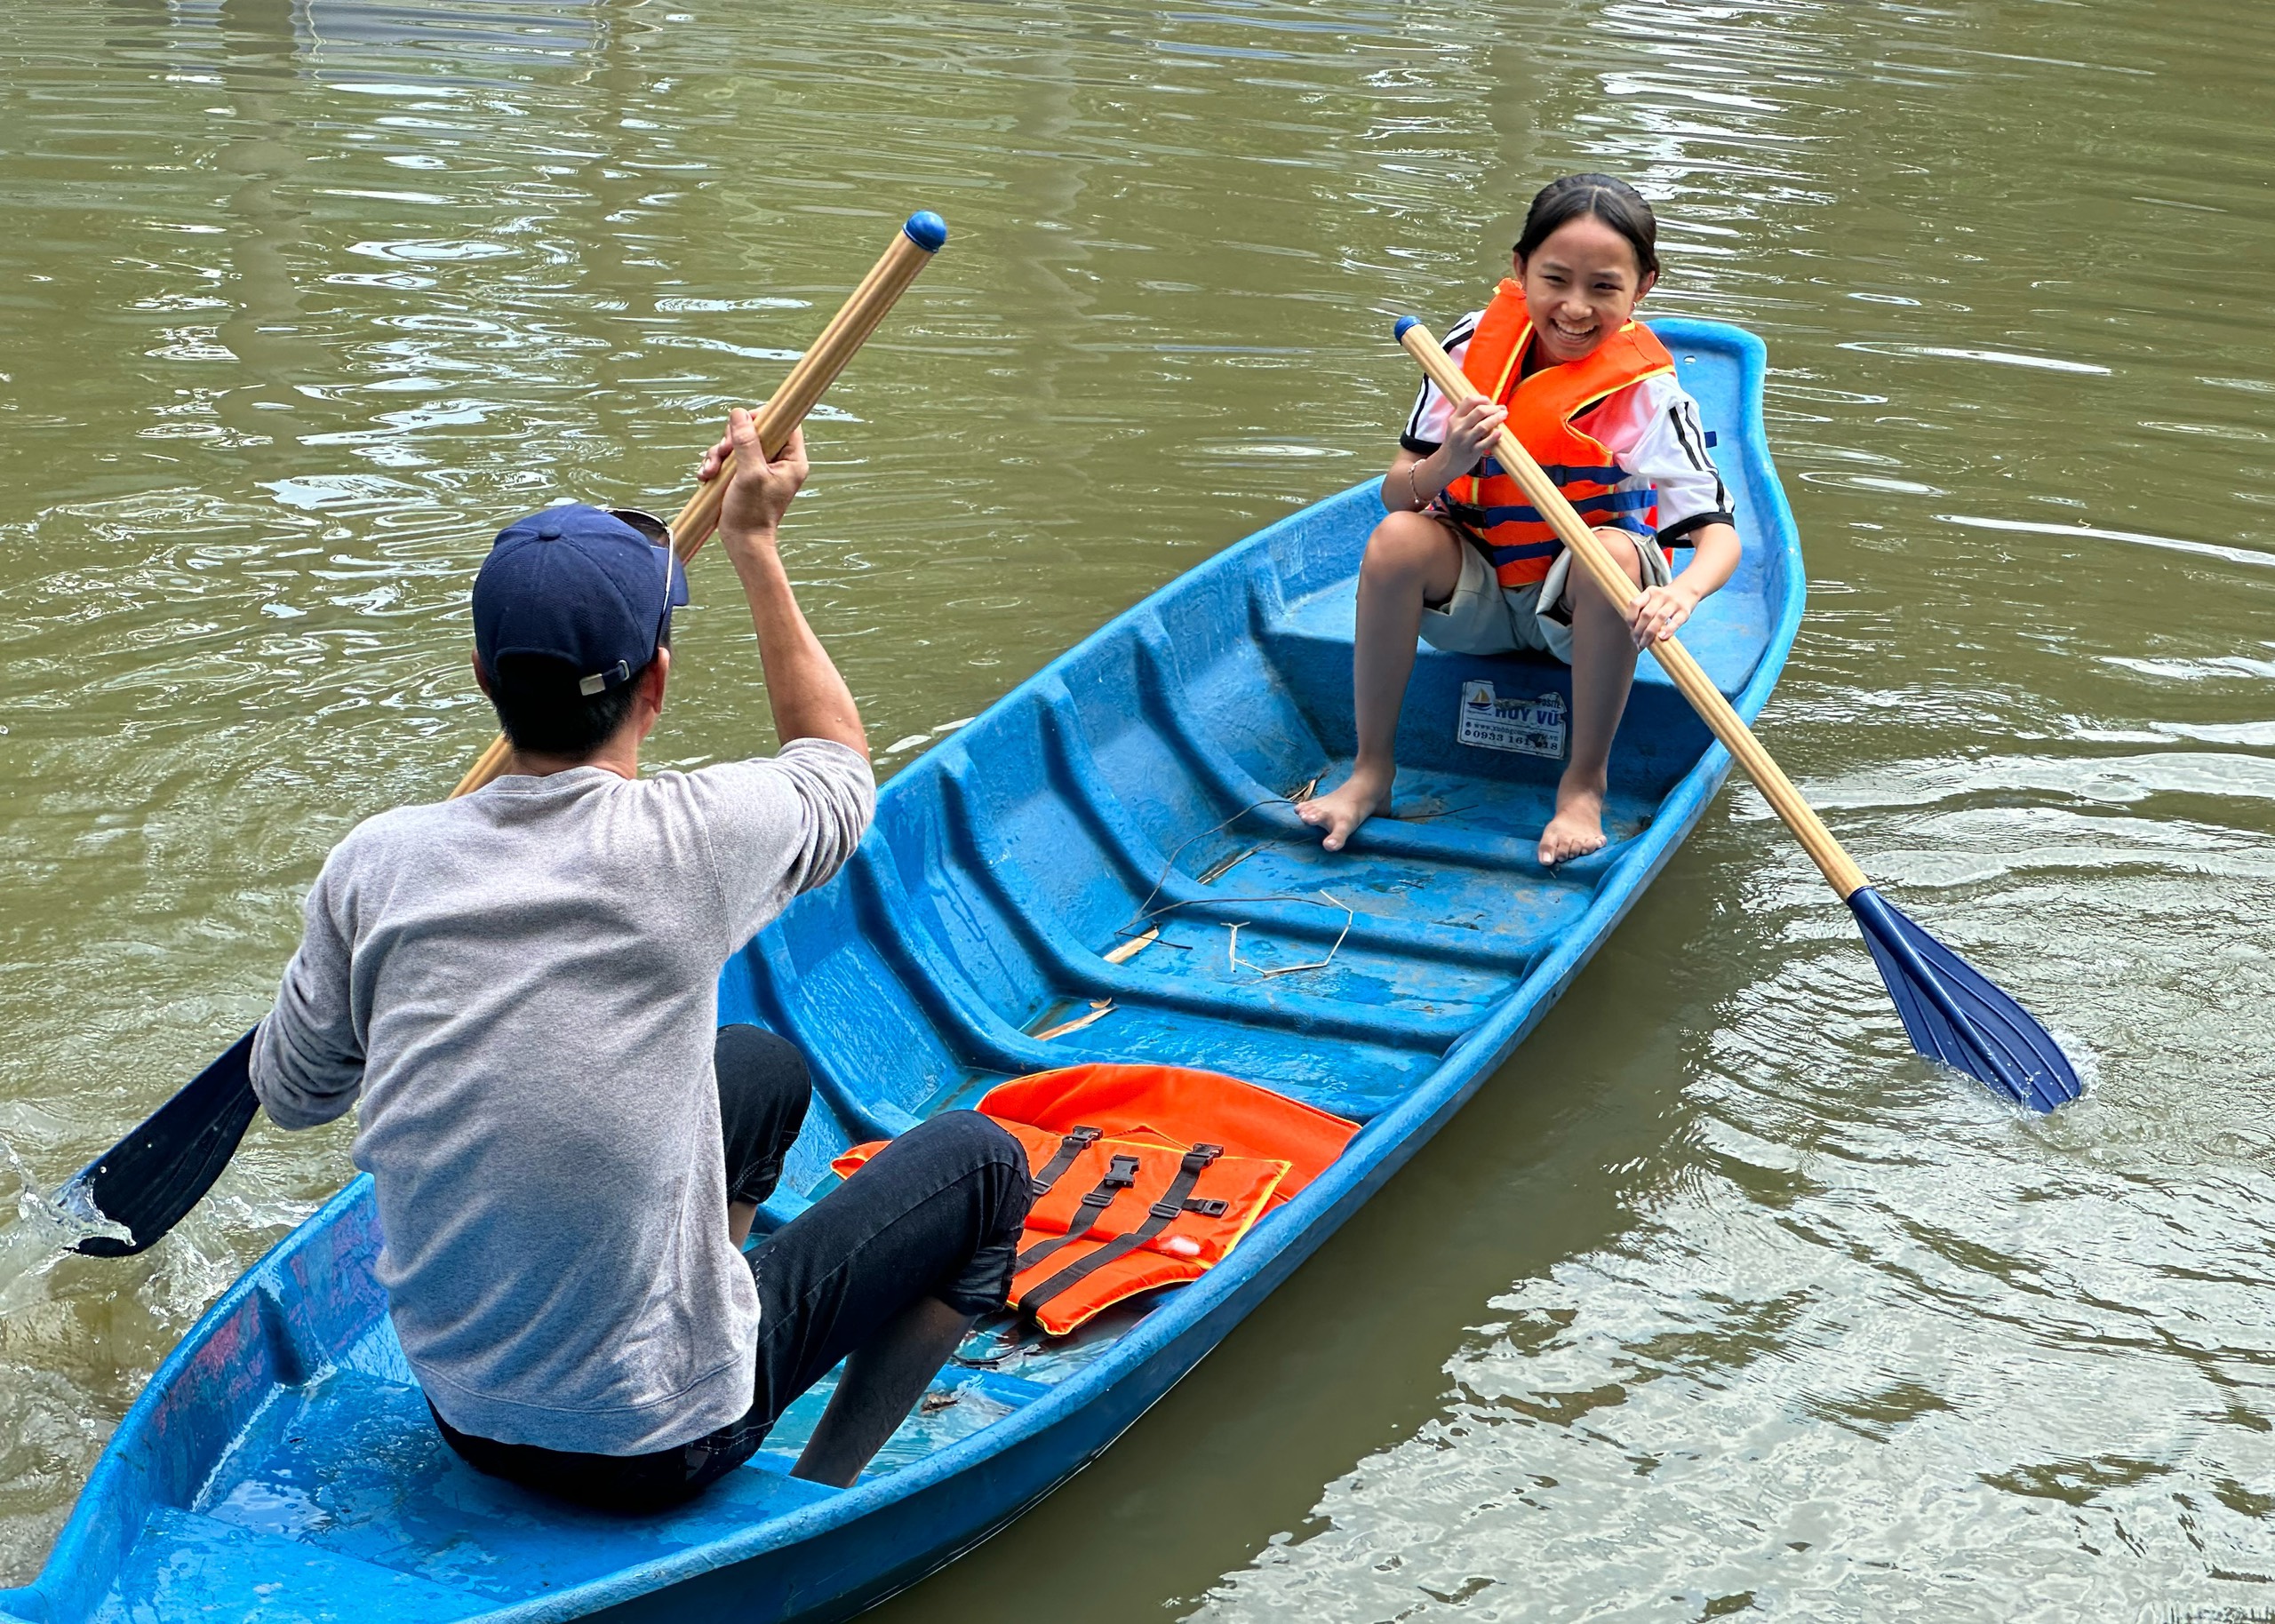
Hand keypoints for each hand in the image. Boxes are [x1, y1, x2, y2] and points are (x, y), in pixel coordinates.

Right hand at [699, 406, 808, 542]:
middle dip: (734, 438)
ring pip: (738, 442)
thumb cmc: (752, 514)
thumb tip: (739, 414)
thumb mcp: (749, 474)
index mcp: (792, 460)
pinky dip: (715, 463)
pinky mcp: (744, 474)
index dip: (764, 417)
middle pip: (756, 429)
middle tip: (725, 451)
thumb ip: (746, 443)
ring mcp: (761, 467)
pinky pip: (728, 457)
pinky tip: (707, 475)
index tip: (744, 424)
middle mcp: (779, 461)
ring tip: (712, 470)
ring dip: (720, 453)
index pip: (785, 422)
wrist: (743, 541)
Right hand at [1438, 397, 1506, 472]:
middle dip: (1494, 408)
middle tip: (1502, 410)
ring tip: (1504, 416)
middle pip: (1479, 411)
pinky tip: (1500, 433)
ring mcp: (1465, 440)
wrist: (1446, 463)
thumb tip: (1490, 405)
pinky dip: (1494, 437)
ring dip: (1496, 419)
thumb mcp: (1456, 426)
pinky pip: (1485, 443)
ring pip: (1483, 426)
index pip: (1469, 400)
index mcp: (1455, 418)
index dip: (1484, 399)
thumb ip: (1468, 416)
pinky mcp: (1472, 452)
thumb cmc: (1456, 442)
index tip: (1491, 403)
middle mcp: (1459, 428)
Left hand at [1626, 580, 1699, 648]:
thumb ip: (1643, 612)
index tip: (1631, 629)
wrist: (1688, 590)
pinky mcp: (1684, 611)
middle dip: (1639, 630)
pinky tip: (1661, 638)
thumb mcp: (1652, 600)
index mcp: (1649, 592)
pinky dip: (1668, 630)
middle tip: (1637, 642)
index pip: (1635, 604)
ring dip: (1650, 633)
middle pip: (1646, 614)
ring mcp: (1673, 602)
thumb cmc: (1665, 601)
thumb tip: (1634, 637)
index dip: (1630, 618)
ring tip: (1645, 643)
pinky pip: (1676, 621)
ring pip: (1659, 618)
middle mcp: (1661, 596)